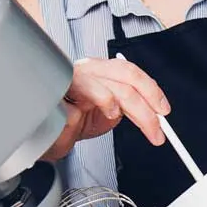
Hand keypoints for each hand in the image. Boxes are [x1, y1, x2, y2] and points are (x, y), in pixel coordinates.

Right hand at [42, 57, 171, 160]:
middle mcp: (87, 70)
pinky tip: (83, 121)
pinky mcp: (57, 94)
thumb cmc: (72, 123)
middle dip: (146, 107)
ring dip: (125, 112)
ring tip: (121, 125)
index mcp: (100, 71)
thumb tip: (156, 117)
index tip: (163, 111)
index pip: (131, 72)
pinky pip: (82, 106)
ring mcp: (71, 79)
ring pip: (110, 89)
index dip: (151, 90)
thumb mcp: (108, 114)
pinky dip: (88, 117)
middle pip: (126, 78)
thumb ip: (130, 109)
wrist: (43, 136)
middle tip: (156, 130)